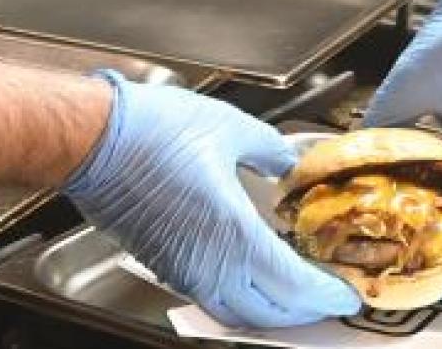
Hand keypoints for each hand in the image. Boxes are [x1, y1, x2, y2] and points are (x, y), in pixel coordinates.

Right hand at [63, 72, 361, 328]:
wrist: (94, 140)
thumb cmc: (150, 132)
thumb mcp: (229, 126)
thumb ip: (268, 148)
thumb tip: (286, 161)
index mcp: (233, 236)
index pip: (294, 286)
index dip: (326, 295)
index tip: (348, 295)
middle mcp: (210, 265)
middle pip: (268, 314)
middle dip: (304, 312)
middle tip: (327, 299)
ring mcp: (183, 270)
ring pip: (236, 313)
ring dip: (269, 311)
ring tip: (292, 294)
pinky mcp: (164, 264)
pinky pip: (209, 298)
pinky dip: (238, 298)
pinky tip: (248, 275)